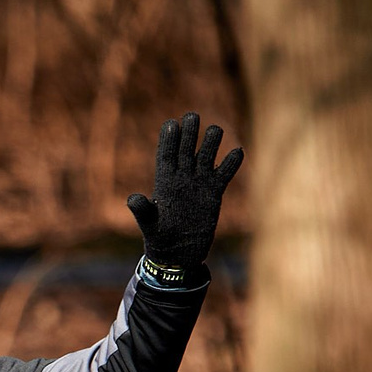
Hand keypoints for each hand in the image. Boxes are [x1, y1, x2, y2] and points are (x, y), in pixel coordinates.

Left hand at [126, 113, 243, 273]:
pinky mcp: (214, 193)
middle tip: (192, 116)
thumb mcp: (150, 227)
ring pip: (206, 156)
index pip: (166, 155)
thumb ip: (142, 212)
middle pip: (186, 149)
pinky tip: (238, 151)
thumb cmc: (160, 241)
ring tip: (215, 130)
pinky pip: (224, 174)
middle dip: (189, 133)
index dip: (168, 139)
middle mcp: (182, 178)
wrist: (179, 255)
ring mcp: (199, 184)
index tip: (171, 123)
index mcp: (164, 182)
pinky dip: (231, 164)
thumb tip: (132, 199)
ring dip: (211, 143)